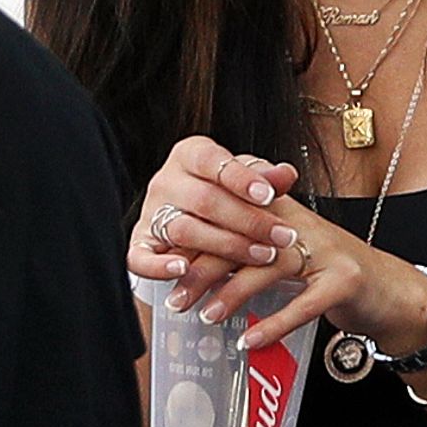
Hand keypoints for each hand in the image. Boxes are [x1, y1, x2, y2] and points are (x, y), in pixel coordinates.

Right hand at [128, 136, 299, 294]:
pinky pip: (141, 257)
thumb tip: (286, 175)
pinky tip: (183, 270)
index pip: (212, 161)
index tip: (270, 196)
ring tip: (261, 256)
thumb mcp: (245, 179)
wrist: (189, 213)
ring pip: (184, 230)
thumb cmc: (222, 192)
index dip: (241, 179)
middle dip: (248, 221)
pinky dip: (159, 266)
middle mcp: (166, 180)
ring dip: (226, 246)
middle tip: (282, 237)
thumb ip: (266, 178)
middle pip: (205, 200)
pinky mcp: (140, 243)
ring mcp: (150, 212)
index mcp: (189, 155)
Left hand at [195, 196, 426, 354]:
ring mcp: (329, 251)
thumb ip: (250, 252)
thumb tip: (194, 268)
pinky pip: (303, 304)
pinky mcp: (347, 281)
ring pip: (270, 265)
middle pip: (246, 237)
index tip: (169, 262)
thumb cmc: (333, 276)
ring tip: (205, 315)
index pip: (234, 214)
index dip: (199, 237)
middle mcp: (305, 224)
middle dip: (206, 266)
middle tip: (176, 294)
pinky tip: (251, 341)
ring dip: (232, 292)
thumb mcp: (291, 254)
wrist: (394, 292)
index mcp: (286, 212)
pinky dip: (274, 325)